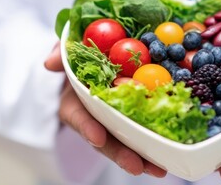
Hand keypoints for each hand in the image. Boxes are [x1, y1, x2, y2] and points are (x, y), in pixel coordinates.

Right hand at [44, 42, 166, 177]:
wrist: (101, 56)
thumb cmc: (83, 56)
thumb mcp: (70, 51)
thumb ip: (62, 54)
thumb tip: (50, 63)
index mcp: (74, 102)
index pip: (76, 116)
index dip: (86, 126)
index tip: (97, 136)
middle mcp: (93, 117)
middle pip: (104, 139)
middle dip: (119, 153)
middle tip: (136, 165)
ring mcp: (112, 122)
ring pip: (125, 143)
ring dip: (141, 157)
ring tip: (158, 169)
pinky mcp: (132, 121)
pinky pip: (142, 132)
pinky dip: (155, 144)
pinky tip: (169, 155)